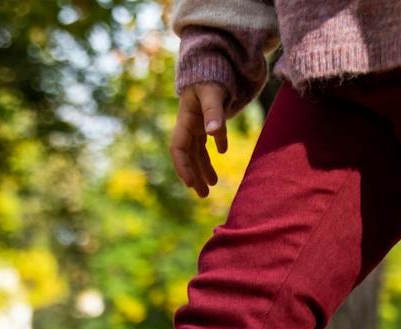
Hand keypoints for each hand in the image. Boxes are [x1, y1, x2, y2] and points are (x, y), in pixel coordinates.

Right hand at [171, 83, 228, 197]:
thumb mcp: (213, 93)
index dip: (183, 166)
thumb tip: (214, 135)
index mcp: (186, 118)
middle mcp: (188, 123)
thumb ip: (214, 112)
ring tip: (213, 185)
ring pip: (197, 151)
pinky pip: (205, 141)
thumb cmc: (210, 75)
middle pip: (188, 155)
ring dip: (203, 168)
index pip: (179, 148)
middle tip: (203, 194)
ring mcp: (196, 123)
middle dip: (194, 175)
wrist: (210, 60)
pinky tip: (222, 155)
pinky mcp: (205, 120)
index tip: (191, 184)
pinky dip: (213, 149)